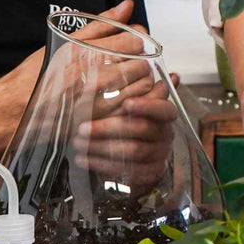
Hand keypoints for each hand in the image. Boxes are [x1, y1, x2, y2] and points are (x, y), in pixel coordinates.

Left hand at [72, 74, 179, 190]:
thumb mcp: (134, 104)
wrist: (138, 158)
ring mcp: (159, 154)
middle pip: (142, 129)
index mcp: (165, 115)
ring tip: (78, 143)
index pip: (164, 109)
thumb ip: (141, 88)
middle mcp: (165, 134)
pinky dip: (102, 165)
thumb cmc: (132, 125)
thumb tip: (161, 71)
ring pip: (133, 151)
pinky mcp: (149, 172)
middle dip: (109, 128)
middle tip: (82, 128)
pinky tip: (84, 159)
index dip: (147, 106)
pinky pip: (127, 170)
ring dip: (102, 147)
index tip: (127, 104)